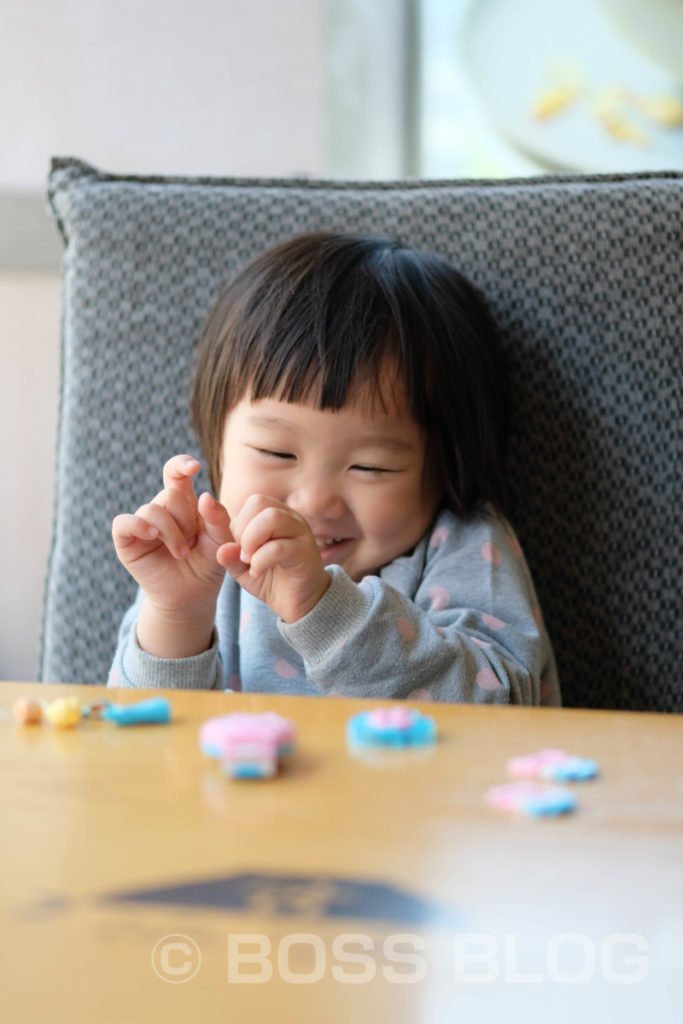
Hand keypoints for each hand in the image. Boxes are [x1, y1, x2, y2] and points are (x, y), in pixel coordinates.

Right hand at [112, 455, 232, 655]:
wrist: (192, 595)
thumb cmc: (208, 564)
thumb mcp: (221, 540)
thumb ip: (219, 518)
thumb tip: (204, 496)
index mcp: (184, 503)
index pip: (176, 473)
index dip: (181, 465)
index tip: (194, 467)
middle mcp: (161, 509)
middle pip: (170, 495)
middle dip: (186, 519)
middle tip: (193, 543)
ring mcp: (142, 524)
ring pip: (151, 509)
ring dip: (171, 532)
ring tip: (182, 553)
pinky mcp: (127, 540)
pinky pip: (124, 522)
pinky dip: (139, 526)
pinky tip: (153, 537)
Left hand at [216, 494, 329, 622]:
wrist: (299, 603)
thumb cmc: (271, 580)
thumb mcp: (243, 568)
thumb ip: (230, 556)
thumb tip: (222, 549)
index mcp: (276, 515)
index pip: (252, 502)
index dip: (239, 525)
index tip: (240, 549)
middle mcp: (290, 519)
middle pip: (259, 502)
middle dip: (242, 529)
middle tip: (243, 554)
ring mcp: (301, 533)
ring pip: (272, 518)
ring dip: (251, 540)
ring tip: (249, 561)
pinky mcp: (306, 553)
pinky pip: (278, 547)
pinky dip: (260, 560)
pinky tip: (257, 572)